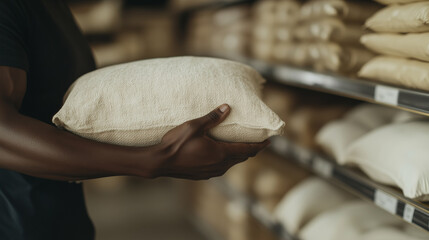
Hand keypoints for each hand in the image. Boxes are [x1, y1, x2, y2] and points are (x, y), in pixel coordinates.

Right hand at [154, 104, 269, 179]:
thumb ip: (212, 117)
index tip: (269, 141)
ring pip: (232, 164)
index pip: (247, 149)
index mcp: (220, 152)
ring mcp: (211, 172)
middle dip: (252, 150)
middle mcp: (220, 165)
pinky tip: (223, 156)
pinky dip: (228, 161)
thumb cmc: (176, 143)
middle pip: (241, 158)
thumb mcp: (195, 126)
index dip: (259, 145)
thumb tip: (227, 107)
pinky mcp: (204, 175)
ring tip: (243, 148)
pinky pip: (222, 168)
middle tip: (259, 143)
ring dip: (239, 156)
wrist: (161, 162)